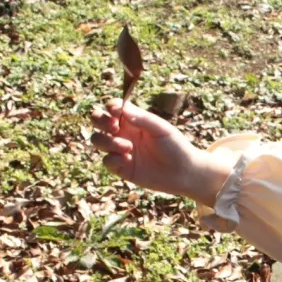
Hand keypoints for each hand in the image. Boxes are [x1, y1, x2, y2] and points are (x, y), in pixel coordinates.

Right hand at [89, 100, 232, 206]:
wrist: (184, 173)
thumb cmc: (176, 147)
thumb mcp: (162, 129)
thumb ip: (142, 119)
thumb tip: (122, 110)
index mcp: (133, 120)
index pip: (112, 108)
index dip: (110, 107)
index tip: (116, 112)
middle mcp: (124, 133)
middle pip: (98, 121)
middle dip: (99, 121)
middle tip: (114, 127)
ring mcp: (121, 150)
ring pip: (98, 140)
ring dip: (107, 141)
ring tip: (128, 148)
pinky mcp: (121, 168)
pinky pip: (106, 161)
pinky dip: (113, 159)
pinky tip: (128, 160)